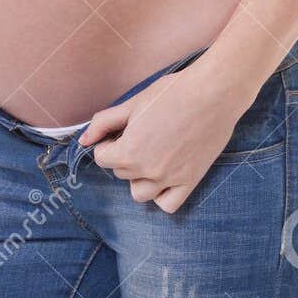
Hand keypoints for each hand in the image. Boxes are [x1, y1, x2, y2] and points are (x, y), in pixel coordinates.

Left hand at [80, 59, 250, 214]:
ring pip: (140, 193)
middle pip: (121, 172)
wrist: (214, 93)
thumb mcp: (133, 103)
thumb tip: (83, 140)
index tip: (122, 131)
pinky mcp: (190, 182)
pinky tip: (166, 175)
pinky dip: (162, 195)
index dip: (109, 142)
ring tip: (153, 155)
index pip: (102, 158)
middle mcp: (147, 170)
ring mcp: (169, 179)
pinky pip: (167, 205)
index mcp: (129, 151)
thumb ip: (104, 123)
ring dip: (140, 177)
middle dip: (125, 155)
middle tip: (143, 134)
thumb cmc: (173, 92)